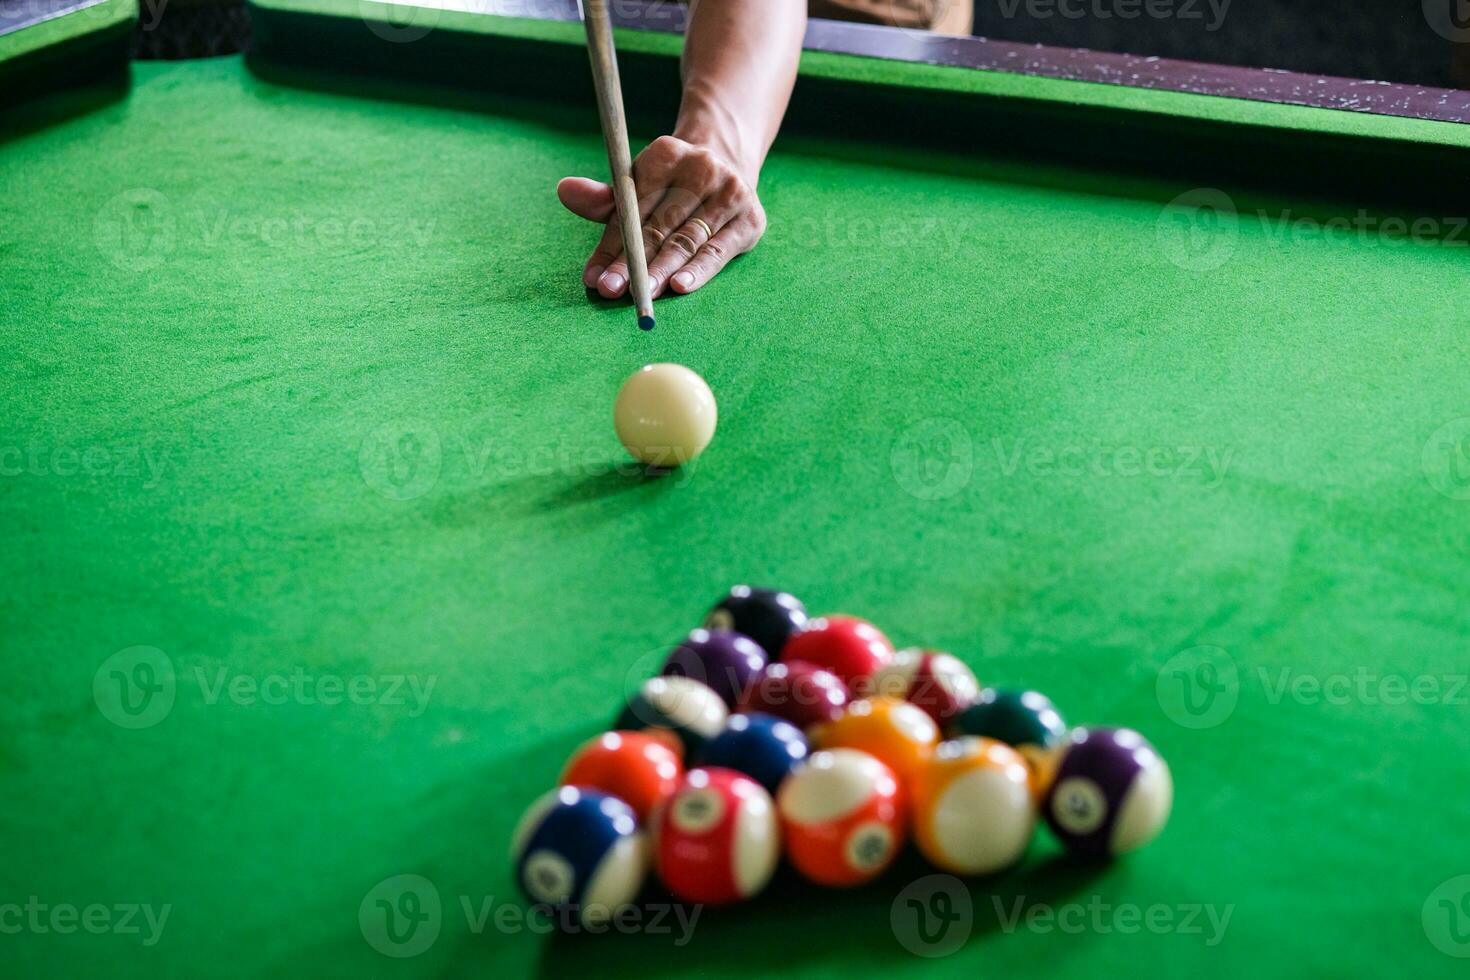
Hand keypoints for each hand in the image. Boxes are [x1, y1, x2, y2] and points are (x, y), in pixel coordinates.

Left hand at [558, 135, 767, 298]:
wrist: (728, 166)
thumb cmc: (670, 187)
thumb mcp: (637, 186)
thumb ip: (603, 198)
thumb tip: (564, 191)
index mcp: (666, 154)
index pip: (633, 205)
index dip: (611, 243)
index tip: (593, 276)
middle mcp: (701, 168)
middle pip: (659, 225)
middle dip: (632, 263)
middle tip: (611, 290)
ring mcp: (730, 192)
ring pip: (687, 241)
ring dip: (661, 271)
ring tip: (640, 295)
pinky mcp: (749, 219)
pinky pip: (718, 252)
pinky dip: (698, 271)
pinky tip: (679, 287)